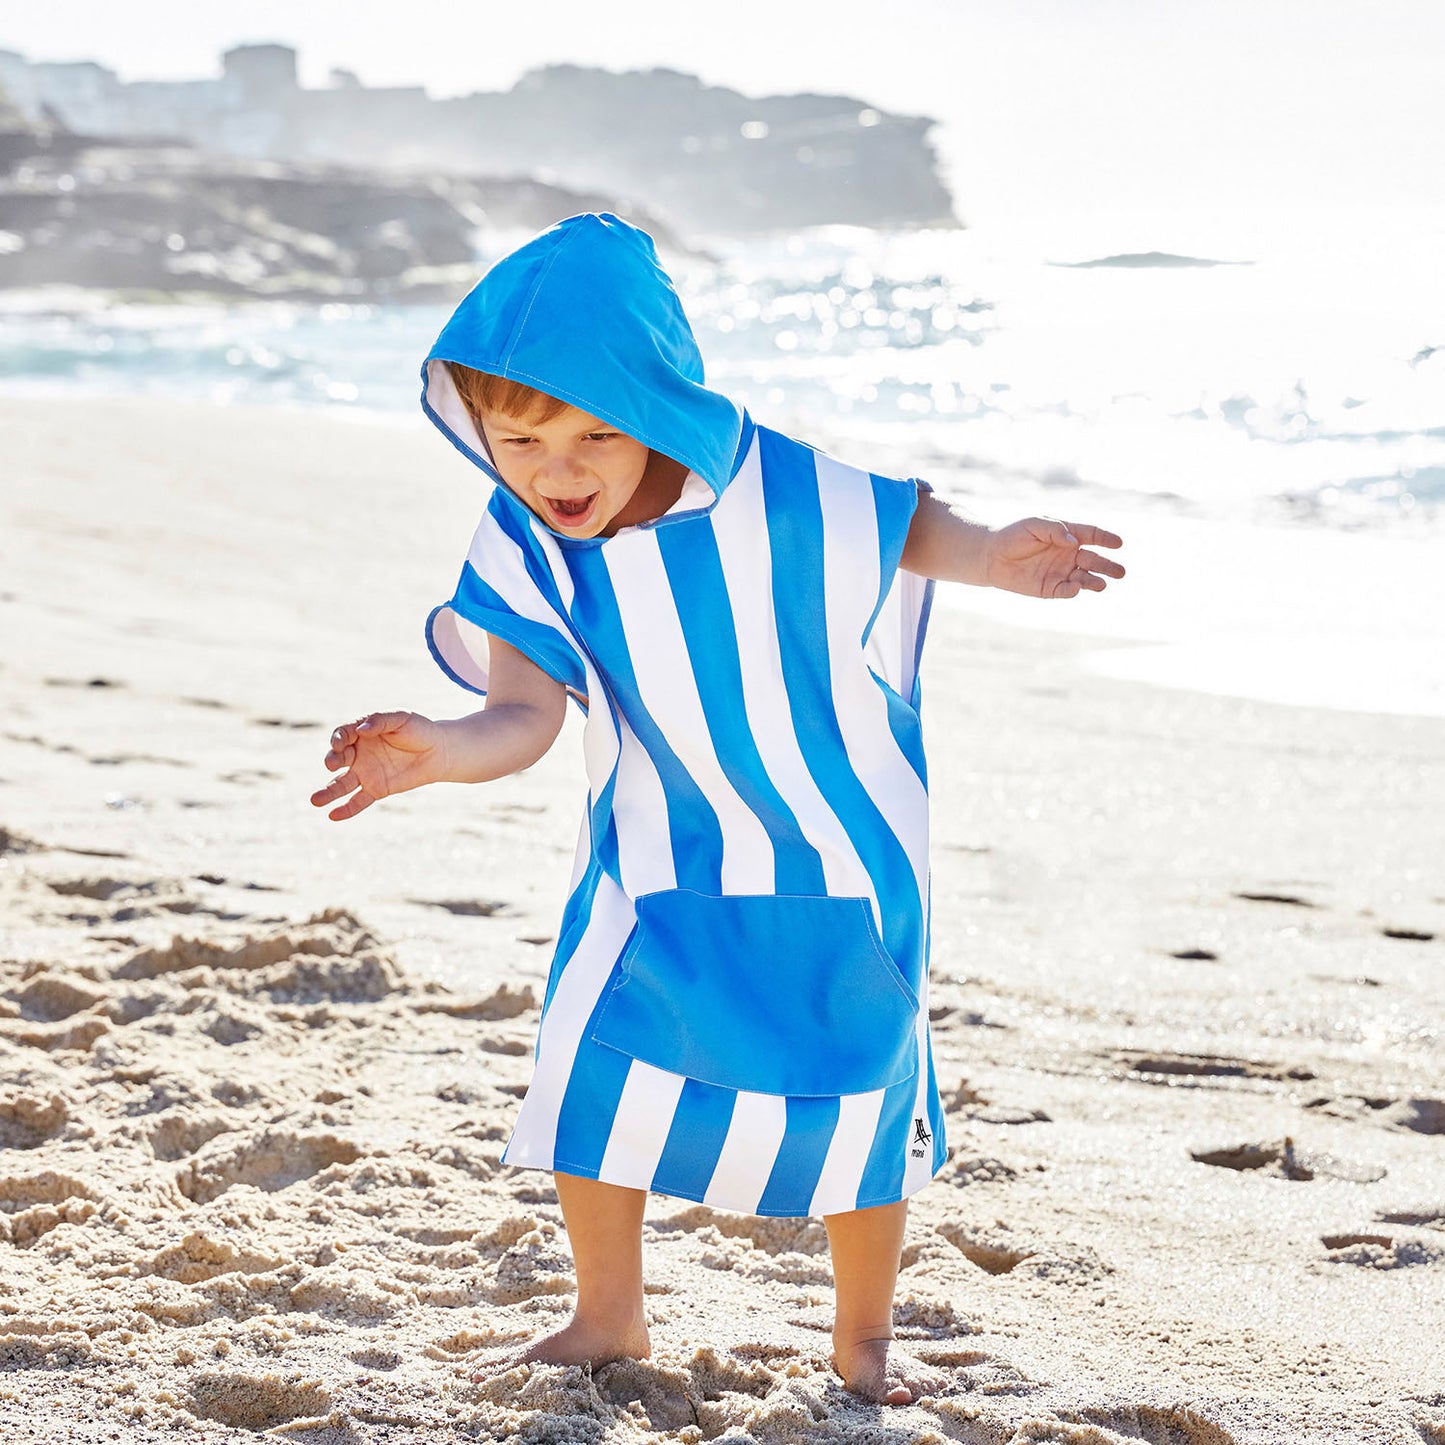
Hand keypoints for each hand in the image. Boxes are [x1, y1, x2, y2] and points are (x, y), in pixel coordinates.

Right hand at [310, 711, 446, 820]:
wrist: (438, 751)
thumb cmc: (419, 730)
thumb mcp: (401, 718)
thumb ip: (380, 720)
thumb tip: (361, 730)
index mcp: (360, 733)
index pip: (342, 735)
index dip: (339, 739)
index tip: (341, 742)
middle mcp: (358, 754)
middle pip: (337, 758)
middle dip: (332, 760)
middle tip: (332, 763)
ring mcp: (365, 773)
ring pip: (341, 784)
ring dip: (328, 792)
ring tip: (315, 801)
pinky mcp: (376, 790)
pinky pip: (358, 801)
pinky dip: (346, 809)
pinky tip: (333, 815)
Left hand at [984, 518, 1124, 598]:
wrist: (990, 556)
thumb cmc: (1013, 535)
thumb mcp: (1034, 525)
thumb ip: (1054, 530)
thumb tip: (1072, 541)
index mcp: (1068, 535)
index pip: (1092, 536)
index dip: (1106, 539)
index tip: (1118, 543)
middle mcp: (1068, 555)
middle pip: (1094, 560)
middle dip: (1108, 566)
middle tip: (1121, 572)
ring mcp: (1060, 572)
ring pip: (1084, 578)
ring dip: (1094, 581)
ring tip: (1103, 584)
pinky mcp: (1049, 588)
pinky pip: (1065, 590)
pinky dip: (1072, 590)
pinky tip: (1076, 587)